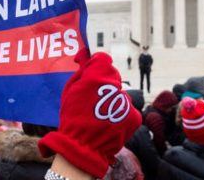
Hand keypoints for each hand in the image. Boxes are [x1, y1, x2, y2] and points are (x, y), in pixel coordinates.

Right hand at [38, 49, 141, 178]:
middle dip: (104, 84)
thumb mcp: (70, 90)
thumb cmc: (72, 117)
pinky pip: (127, 108)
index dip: (96, 66)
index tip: (92, 74)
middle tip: (93, 100)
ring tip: (99, 115)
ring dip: (112, 100)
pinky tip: (108, 122)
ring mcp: (126, 102)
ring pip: (120, 93)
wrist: (83, 147)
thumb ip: (82, 70)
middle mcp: (115, 86)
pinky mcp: (133, 115)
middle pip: (113, 77)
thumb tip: (88, 56)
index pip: (103, 60)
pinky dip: (119, 114)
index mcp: (97, 77)